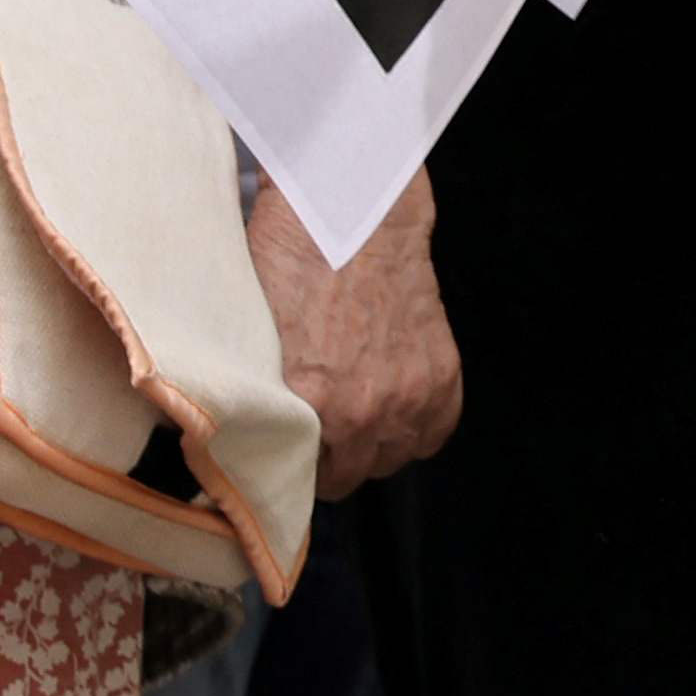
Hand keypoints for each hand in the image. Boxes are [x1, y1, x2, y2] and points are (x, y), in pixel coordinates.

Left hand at [250, 170, 459, 498]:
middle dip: (332, 461)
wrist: (354, 218)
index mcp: (311, 405)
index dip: (293, 465)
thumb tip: (253, 430)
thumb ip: (265, 396)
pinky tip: (395, 410)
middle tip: (320, 436)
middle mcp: (365, 411)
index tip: (288, 454)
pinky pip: (436, 433)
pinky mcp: (442, 374)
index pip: (301, 477)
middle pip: (349, 477)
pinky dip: (418, 428)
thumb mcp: (256, 340)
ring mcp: (410, 395)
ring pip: (394, 460)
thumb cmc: (293, 265)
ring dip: (375, 448)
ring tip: (357, 421)